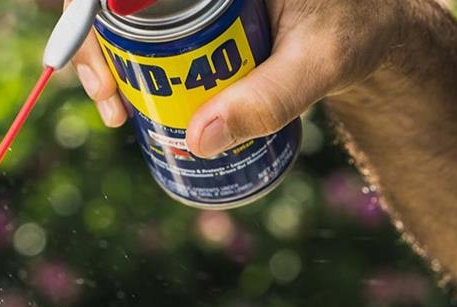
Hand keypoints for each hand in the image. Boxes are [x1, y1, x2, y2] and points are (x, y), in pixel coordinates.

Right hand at [69, 0, 405, 156]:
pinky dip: (119, 60)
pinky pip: (135, 27)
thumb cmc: (354, 33)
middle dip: (89, 40)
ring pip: (116, 11)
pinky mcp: (186, 11)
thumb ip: (270, 99)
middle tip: (107, 98)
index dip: (91, 7)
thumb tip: (199, 142)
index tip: (102, 64)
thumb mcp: (319, 64)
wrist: (368, 31)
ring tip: (114, 109)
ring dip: (98, 55)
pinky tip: (123, 99)